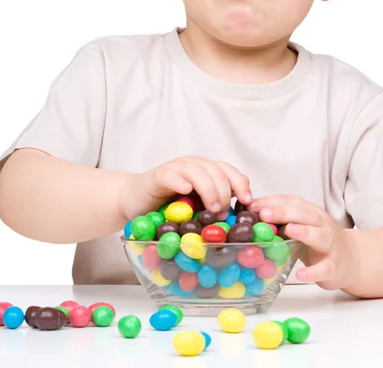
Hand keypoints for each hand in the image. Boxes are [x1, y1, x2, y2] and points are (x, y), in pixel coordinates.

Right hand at [120, 156, 252, 220]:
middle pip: (216, 170)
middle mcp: (193, 165)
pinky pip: (170, 175)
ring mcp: (175, 169)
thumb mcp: (196, 208)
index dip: (240, 184)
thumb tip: (242, 217)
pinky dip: (179, 181)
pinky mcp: (157, 176)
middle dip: (224, 191)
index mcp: (206, 171)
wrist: (135, 201)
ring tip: (212, 207)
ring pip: (197, 171)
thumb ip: (215, 206)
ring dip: (208, 188)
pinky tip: (185, 190)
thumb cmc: (167, 207)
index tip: (248, 202)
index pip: (228, 171)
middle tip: (223, 212)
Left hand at [249, 195, 355, 290]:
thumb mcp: (300, 225)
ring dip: (304, 232)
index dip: (272, 201)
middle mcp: (322, 224)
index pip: (292, 201)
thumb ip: (279, 219)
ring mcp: (330, 244)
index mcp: (310, 212)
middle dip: (284, 212)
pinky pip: (324, 268)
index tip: (252, 204)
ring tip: (289, 230)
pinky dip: (313, 271)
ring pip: (319, 235)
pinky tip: (300, 273)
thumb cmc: (318, 240)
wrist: (351, 258)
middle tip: (265, 214)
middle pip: (305, 214)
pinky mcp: (334, 266)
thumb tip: (248, 212)